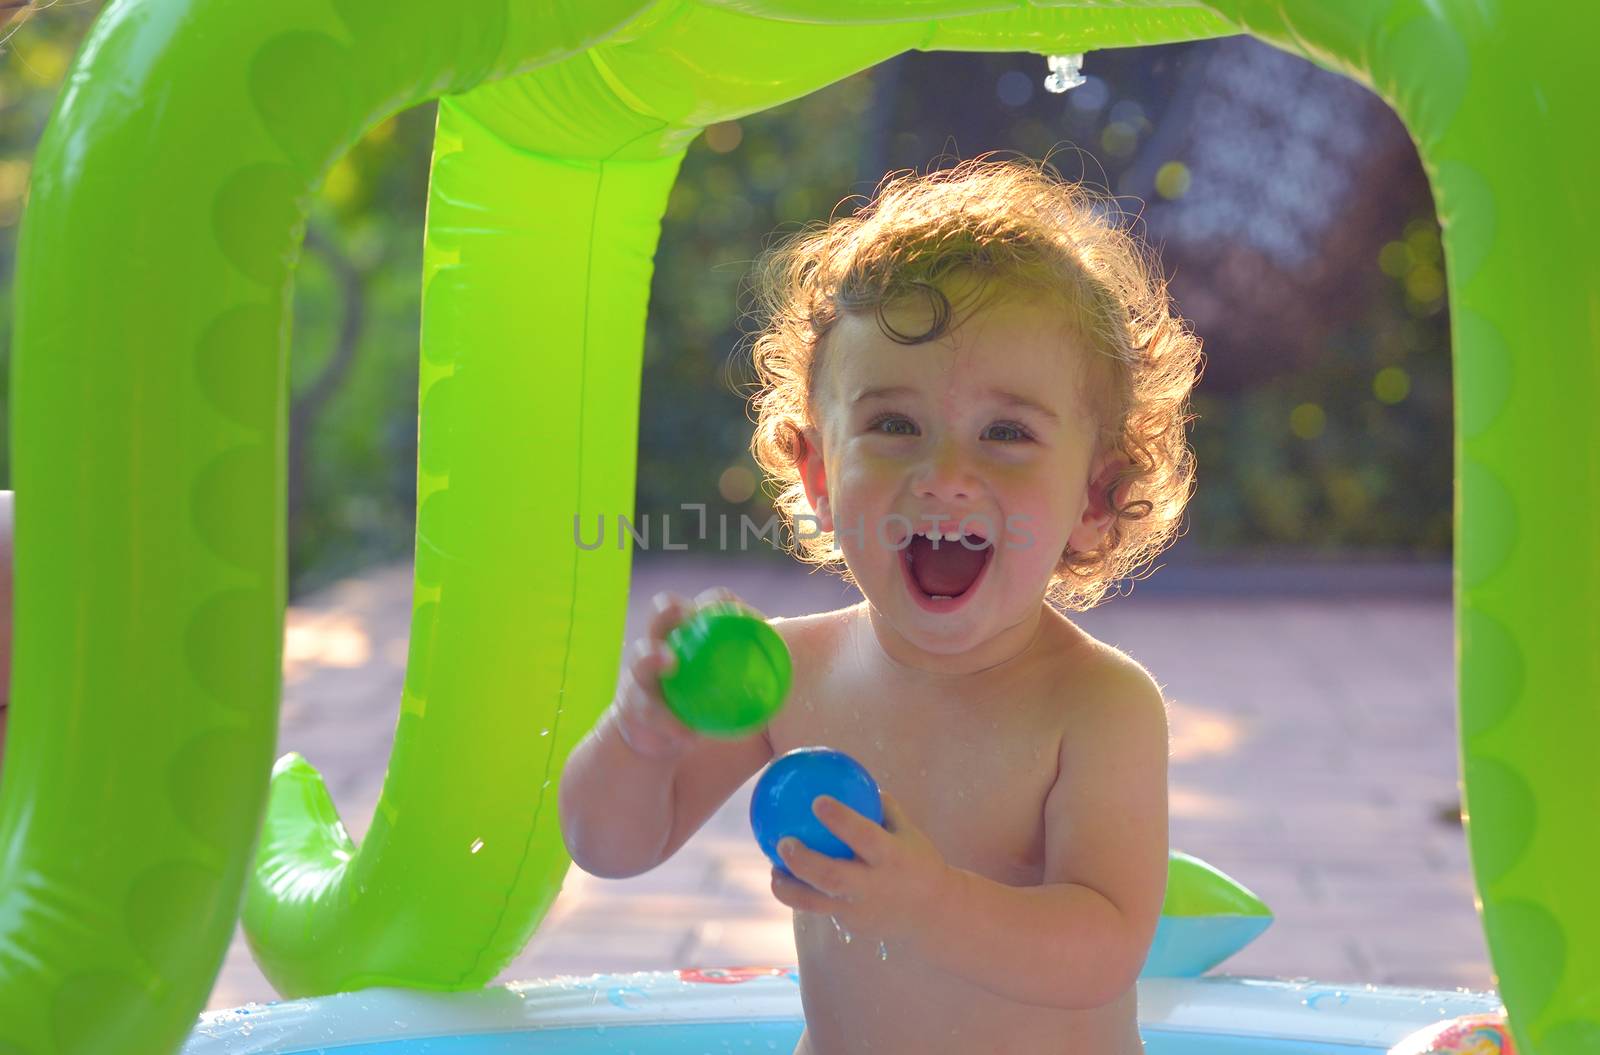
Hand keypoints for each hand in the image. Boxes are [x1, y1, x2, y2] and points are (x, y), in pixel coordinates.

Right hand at [611, 586, 758, 759]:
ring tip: (669, 662)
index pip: (705, 608)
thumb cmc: (706, 709)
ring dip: (654, 657)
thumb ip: (759, 681)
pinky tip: (685, 732)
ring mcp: (642, 676)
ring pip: (642, 659)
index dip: (718, 602)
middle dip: (671, 609)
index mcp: (691, 637)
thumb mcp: (734, 692)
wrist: (663, 745)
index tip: (739, 609)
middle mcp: (662, 647)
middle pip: (662, 616)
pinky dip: (668, 722)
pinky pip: (648, 712)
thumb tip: (804, 681)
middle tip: (687, 612)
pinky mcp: (632, 709)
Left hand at [769, 790, 955, 948]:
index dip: (841, 820)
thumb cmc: (918, 861)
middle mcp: (874, 886)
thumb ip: (883, 807)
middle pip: (832, 877)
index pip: (864, 836)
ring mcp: (861, 910)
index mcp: (892, 857)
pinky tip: (786, 881)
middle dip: (803, 860)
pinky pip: (821, 909)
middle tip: (782, 842)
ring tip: (773, 872)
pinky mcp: (851, 925)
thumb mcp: (908, 832)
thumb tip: (854, 777)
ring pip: (816, 903)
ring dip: (790, 888)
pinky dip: (801, 895)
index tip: (817, 800)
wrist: (934, 914)